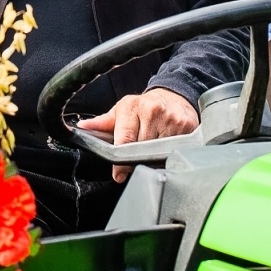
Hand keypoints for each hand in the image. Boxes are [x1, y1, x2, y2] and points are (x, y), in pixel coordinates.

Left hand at [76, 87, 199, 182]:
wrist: (173, 97)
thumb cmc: (144, 106)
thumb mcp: (122, 111)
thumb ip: (103, 123)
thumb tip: (83, 127)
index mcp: (132, 107)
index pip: (124, 139)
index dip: (120, 161)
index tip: (118, 174)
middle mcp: (153, 111)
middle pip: (142, 149)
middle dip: (136, 160)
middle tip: (135, 160)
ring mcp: (171, 119)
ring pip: (159, 153)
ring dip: (153, 158)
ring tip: (152, 149)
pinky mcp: (187, 127)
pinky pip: (175, 151)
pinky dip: (168, 155)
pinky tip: (166, 148)